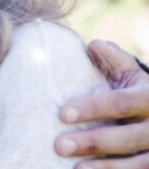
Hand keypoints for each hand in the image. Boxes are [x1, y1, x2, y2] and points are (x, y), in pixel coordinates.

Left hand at [55, 40, 148, 167]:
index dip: (93, 109)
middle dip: (93, 142)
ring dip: (105, 167)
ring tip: (74, 168)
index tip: (62, 114)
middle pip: (127, 138)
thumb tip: (94, 44)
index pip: (121, 103)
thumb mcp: (135, 76)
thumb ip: (115, 61)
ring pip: (138, 164)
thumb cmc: (141, 93)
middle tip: (59, 146)